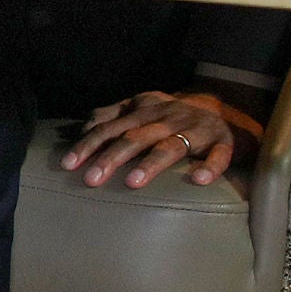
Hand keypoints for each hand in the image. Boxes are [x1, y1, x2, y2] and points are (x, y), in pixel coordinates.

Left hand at [62, 89, 254, 188]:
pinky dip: (211, 166)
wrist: (219, 108)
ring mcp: (195, 129)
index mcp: (145, 109)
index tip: (68, 164)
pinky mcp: (222, 141)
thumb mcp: (140, 109)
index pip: (111, 127)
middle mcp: (168, 117)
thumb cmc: (169, 116)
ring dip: (151, 164)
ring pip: (171, 146)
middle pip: (135, 137)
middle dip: (111, 157)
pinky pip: (218, 154)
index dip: (89, 144)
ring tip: (133, 182)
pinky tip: (199, 180)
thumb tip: (83, 128)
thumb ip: (111, 116)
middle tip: (91, 179)